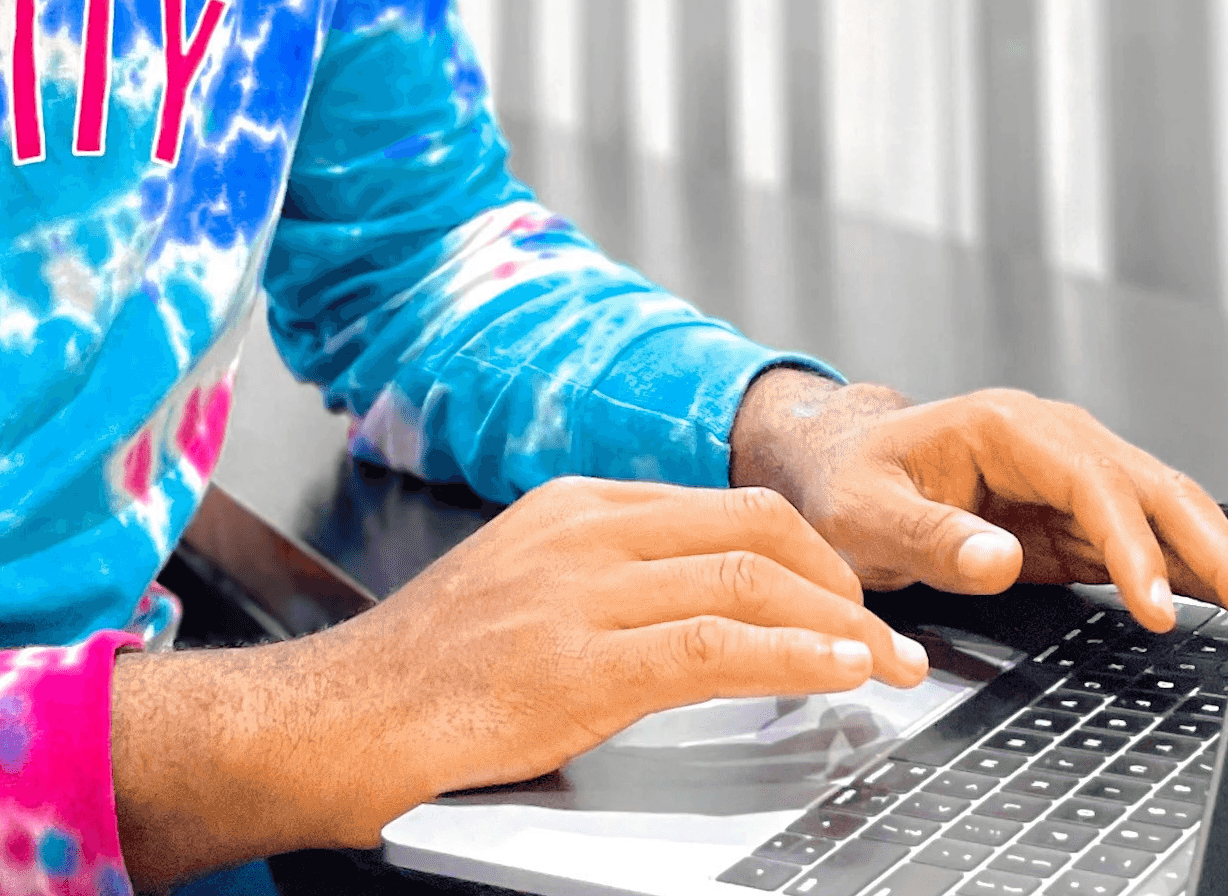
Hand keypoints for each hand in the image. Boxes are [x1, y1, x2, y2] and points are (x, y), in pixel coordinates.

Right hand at [110, 476, 929, 878]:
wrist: (336, 721)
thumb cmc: (420, 680)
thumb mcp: (520, 598)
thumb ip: (604, 588)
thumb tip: (698, 614)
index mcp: (571, 508)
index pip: (720, 506)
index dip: (804, 548)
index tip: (850, 593)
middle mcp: (583, 530)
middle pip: (753, 526)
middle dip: (840, 577)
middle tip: (889, 632)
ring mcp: (582, 590)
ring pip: (751, 576)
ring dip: (842, 624)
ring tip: (892, 666)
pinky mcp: (583, 661)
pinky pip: (722, 645)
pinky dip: (801, 656)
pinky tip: (842, 675)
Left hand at [730, 370, 1227, 632]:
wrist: (837, 469)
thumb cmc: (846, 481)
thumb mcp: (866, 513)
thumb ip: (931, 537)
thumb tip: (1000, 560)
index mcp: (1005, 426)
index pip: (1092, 482)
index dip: (1131, 541)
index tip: (1156, 603)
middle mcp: (1051, 442)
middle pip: (1150, 487)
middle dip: (1209, 543)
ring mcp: (1071, 479)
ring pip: (1162, 511)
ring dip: (1214, 556)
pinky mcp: (1075, 520)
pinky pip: (1144, 541)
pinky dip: (1188, 570)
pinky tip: (1226, 601)